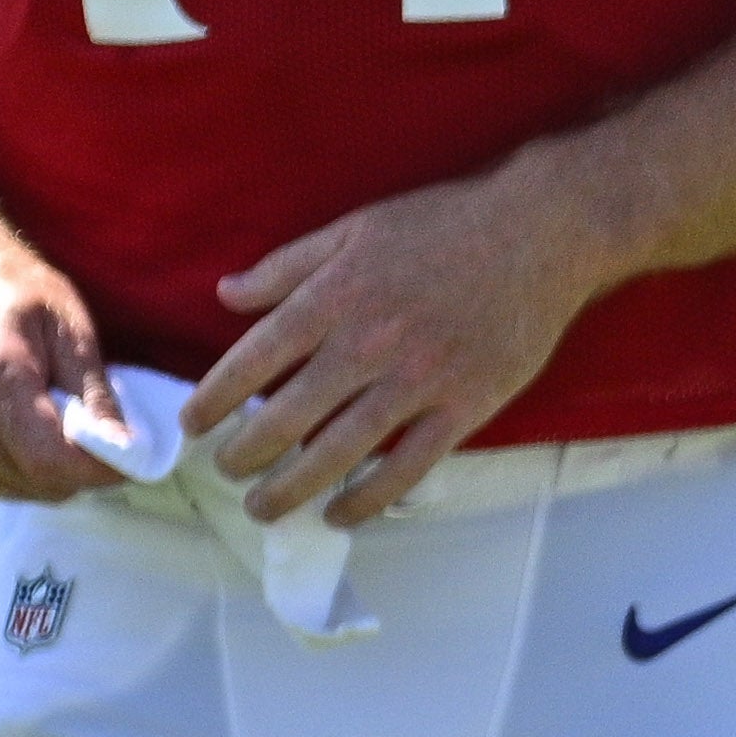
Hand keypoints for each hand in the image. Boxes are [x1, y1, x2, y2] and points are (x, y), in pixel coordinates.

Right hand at [0, 225, 123, 504]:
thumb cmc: (17, 296)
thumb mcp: (70, 327)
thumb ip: (95, 393)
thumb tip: (126, 449)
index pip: (49, 458)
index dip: (99, 469)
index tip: (134, 460)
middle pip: (38, 480)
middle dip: (84, 471)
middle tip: (108, 439)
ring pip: (22, 491)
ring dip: (57, 474)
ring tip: (67, 429)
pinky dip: (27, 474)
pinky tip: (35, 437)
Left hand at [194, 164, 619, 525]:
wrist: (542, 231)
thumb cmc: (445, 224)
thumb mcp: (356, 227)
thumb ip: (288, 265)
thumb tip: (227, 295)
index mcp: (335, 296)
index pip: (254, 360)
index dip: (214, 399)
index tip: (193, 425)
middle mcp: (369, 343)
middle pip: (286, 418)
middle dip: (243, 455)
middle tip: (226, 472)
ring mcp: (419, 380)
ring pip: (339, 453)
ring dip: (291, 489)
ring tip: (263, 508)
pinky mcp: (465, 406)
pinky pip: (408, 467)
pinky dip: (368, 499)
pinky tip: (340, 513)